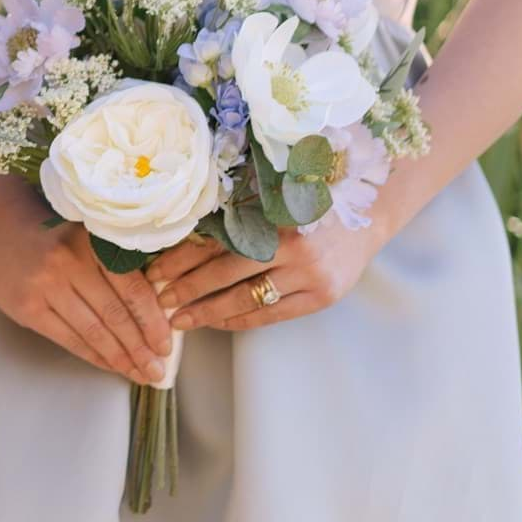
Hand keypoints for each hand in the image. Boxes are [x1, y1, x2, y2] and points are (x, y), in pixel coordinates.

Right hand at [0, 179, 172, 384]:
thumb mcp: (87, 238)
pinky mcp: (28, 308)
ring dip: (120, 358)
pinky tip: (110, 365)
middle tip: (158, 370)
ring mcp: (45, 286)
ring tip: (140, 374)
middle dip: (141, 348)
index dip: (152, 321)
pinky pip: (69, 339)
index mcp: (93, 242)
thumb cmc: (54, 238)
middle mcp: (69, 262)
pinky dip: (93, 356)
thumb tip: (154, 313)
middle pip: (115, 314)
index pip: (132, 289)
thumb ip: (115, 266)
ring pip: (93, 331)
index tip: (166, 345)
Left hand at [147, 217, 388, 332]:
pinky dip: (240, 320)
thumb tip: (179, 238)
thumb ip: (235, 215)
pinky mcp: (322, 295)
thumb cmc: (309, 204)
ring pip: (245, 299)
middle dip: (186, 289)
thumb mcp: (272, 199)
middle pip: (224, 273)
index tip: (152, 273)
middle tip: (159, 300)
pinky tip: (216, 322)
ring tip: (179, 319)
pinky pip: (271, 314)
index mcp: (272, 214)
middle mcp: (290, 244)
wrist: (368, 215)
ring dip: (207, 311)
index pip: (213, 242)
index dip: (179, 260)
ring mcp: (309, 273)